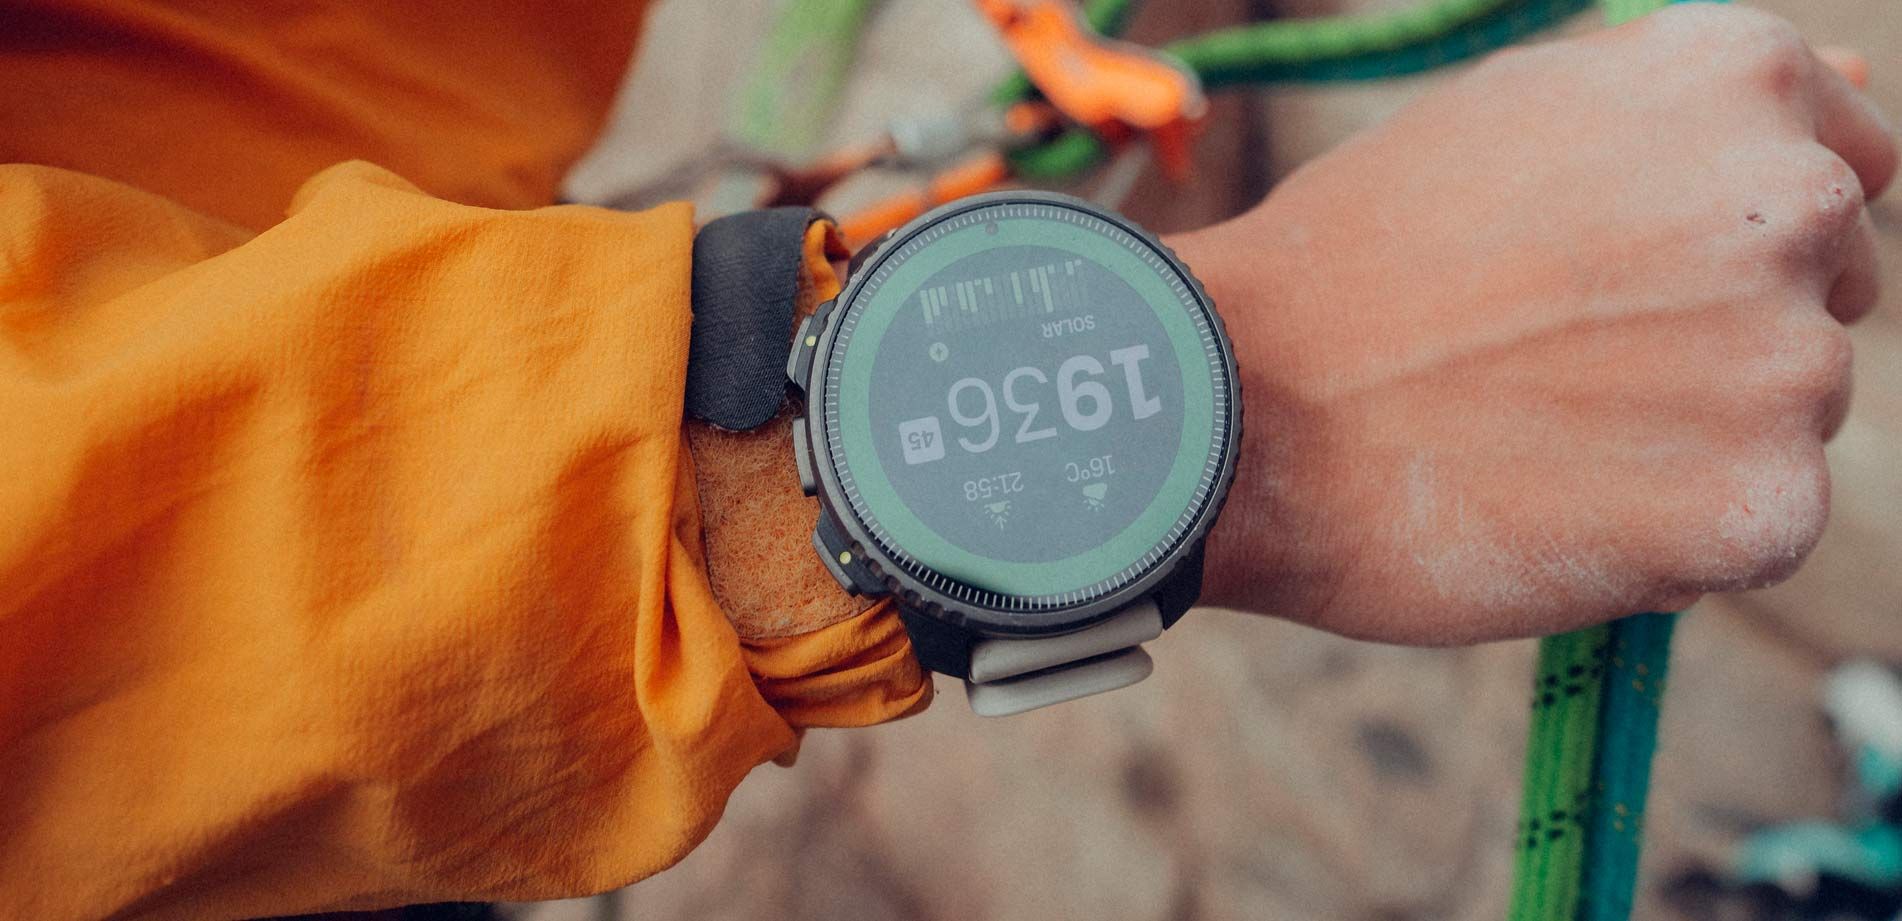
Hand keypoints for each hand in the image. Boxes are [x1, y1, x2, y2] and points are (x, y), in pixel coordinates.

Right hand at [1172, 4, 1895, 643]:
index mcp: (1731, 84)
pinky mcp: (1765, 507)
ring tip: (1536, 440)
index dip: (1734, 235)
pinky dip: (1676, 537)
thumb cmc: (1352, 263)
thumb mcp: (1514, 112)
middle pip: (1826, 295)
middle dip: (1724, 333)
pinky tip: (1555, 509)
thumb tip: (1854, 78)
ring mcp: (1788, 362)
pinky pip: (1758, 526)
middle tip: (1556, 366)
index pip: (1849, 166)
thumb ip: (1688, 100)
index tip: (1637, 279)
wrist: (1240, 410)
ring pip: (1789, 417)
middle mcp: (1788, 204)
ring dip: (1694, 439)